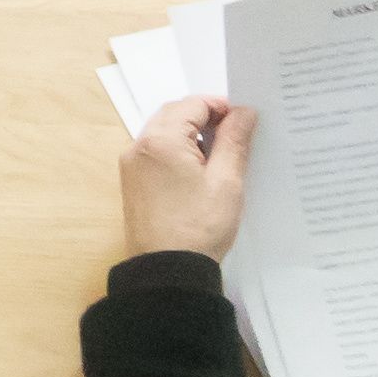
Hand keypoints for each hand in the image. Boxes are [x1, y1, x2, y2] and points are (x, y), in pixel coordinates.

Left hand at [120, 97, 257, 260]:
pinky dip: (178, 152)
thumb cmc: (199, 227)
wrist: (167, 272)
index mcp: (160, 140)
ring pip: (164, 132)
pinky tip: (200, 171)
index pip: (193, 104)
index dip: (221, 107)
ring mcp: (132, 166)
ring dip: (191, 135)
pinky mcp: (133, 183)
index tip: (244, 122)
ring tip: (221, 156)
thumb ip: (234, 140)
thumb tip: (244, 112)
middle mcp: (139, 147)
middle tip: (235, 136)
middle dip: (205, 118)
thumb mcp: (226, 181)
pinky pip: (156, 153)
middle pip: (175, 114)